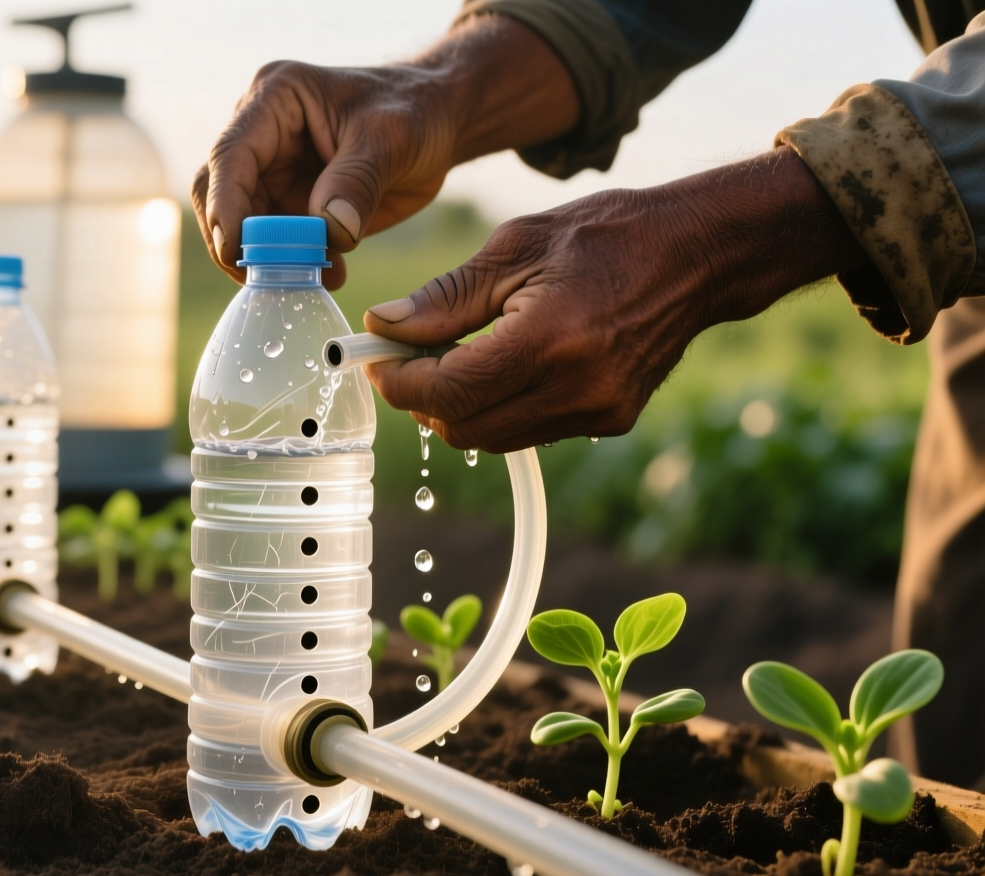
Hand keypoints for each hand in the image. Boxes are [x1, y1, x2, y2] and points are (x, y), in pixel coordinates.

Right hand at [192, 14, 579, 288]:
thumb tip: (331, 232)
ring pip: (241, 224)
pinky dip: (292, 265)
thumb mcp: (391, 140)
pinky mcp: (288, 202)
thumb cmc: (416, 112)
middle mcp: (262, 133)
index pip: (230, 156)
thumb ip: (357, 182)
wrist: (440, 124)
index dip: (225, 207)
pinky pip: (274, 242)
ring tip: (313, 277)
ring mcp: (272, 170)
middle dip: (236, 240)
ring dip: (268, 259)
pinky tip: (330, 273)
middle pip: (218, 194)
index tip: (237, 252)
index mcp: (275, 99)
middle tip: (264, 279)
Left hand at [362, 148, 869, 450]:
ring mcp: (598, 411)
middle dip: (423, 399)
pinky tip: (497, 366)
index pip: (449, 391)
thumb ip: (446, 297)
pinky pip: (528, 431)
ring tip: (450, 358)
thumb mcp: (516, 246)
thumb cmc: (606, 235)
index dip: (400, 382)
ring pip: (493, 438)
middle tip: (407, 359)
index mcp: (551, 339)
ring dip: (457, 408)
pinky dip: (497, 408)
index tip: (377, 360)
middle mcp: (578, 387)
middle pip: (464, 427)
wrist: (699, 253)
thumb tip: (385, 326)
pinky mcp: (611, 420)